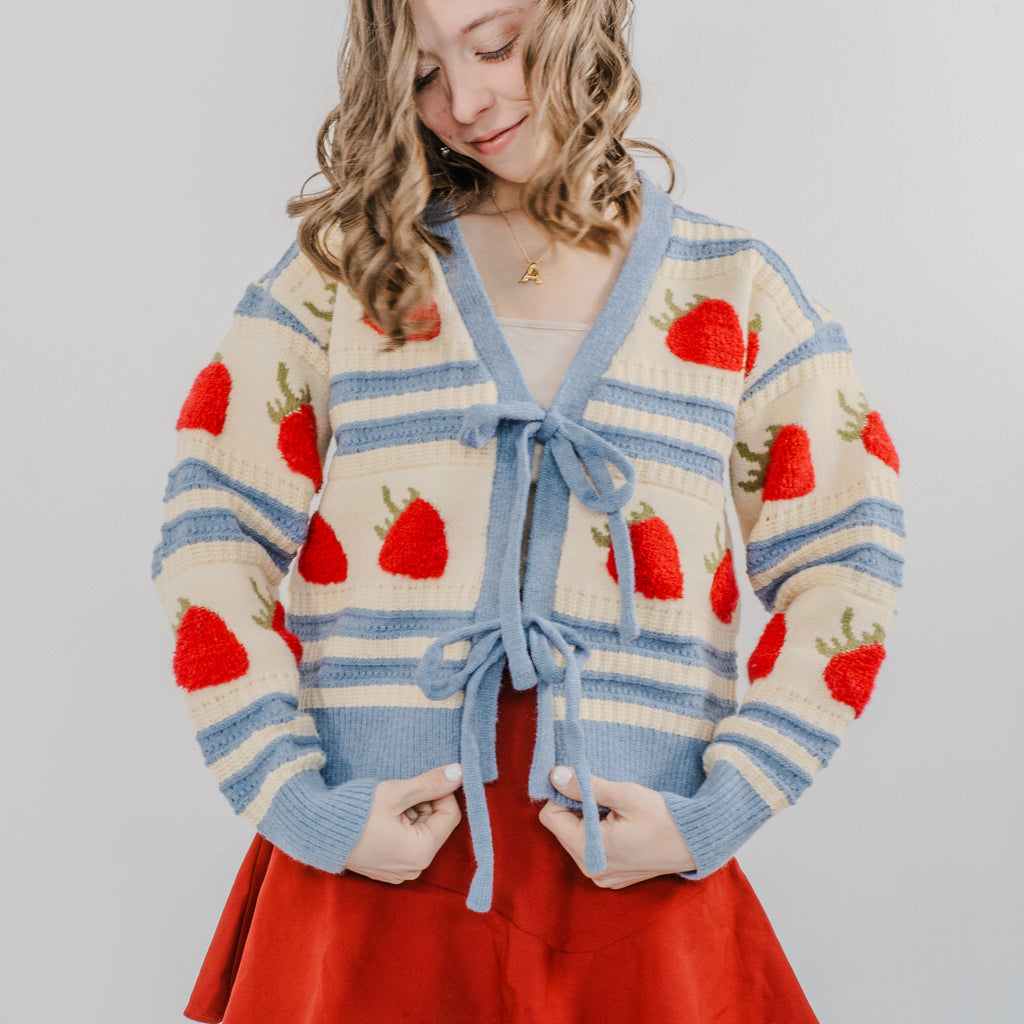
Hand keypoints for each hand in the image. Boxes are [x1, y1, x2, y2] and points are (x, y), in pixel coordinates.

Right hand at [344, 764, 463, 883]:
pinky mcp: (387, 868)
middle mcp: (414, 868)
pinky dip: (400, 826)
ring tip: (387, 807)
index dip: (439, 792)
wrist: (316, 829)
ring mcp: (399, 871)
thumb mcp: (396, 793)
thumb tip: (459, 772)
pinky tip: (381, 818)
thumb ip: (430, 783)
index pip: (450, 814)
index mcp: (421, 854)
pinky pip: (407, 842)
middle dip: (422, 804)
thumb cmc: (355, 812)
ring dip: (411, 813)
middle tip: (399, 796)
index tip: (420, 782)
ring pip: (421, 831)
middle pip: (436, 824)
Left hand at [539, 766, 696, 887]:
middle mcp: (592, 870)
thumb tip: (555, 774)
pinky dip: (597, 833)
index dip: (562, 795)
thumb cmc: (664, 817)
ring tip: (613, 810)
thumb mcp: (625, 794)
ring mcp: (602, 877)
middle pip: (561, 828)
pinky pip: (590, 850)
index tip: (584, 783)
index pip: (550, 817)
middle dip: (574, 807)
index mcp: (590, 852)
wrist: (698, 841)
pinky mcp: (613, 877)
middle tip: (602, 795)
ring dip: (586, 819)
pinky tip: (619, 824)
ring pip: (575, 838)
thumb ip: (586, 786)